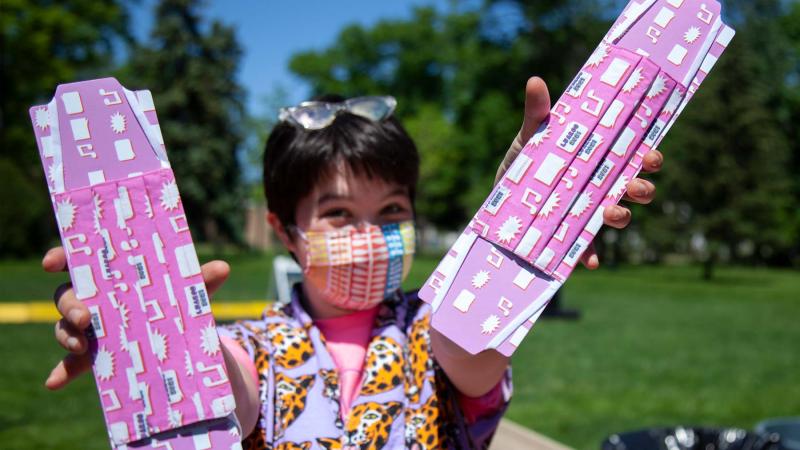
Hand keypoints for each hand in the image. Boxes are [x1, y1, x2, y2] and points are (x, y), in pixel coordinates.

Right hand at [42, 247, 230, 388]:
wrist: (184, 343)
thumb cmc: (178, 305)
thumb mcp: (191, 294)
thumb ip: (201, 282)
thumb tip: (222, 268)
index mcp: (113, 276)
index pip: (81, 261)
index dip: (62, 257)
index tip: (52, 262)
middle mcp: (95, 300)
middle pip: (67, 296)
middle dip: (70, 304)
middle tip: (86, 317)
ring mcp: (91, 330)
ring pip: (65, 328)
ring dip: (67, 335)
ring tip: (83, 345)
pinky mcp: (94, 357)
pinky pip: (71, 363)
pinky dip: (61, 371)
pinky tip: (55, 381)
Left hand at [496, 77, 662, 269]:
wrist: (499, 202)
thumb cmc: (523, 164)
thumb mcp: (529, 137)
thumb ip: (537, 114)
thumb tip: (535, 81)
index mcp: (599, 160)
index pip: (634, 156)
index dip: (650, 157)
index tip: (651, 154)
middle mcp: (601, 188)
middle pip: (635, 187)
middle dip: (642, 187)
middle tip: (636, 185)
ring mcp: (589, 214)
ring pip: (619, 216)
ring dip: (621, 216)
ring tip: (610, 213)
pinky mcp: (572, 237)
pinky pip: (587, 248)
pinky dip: (590, 255)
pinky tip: (588, 261)